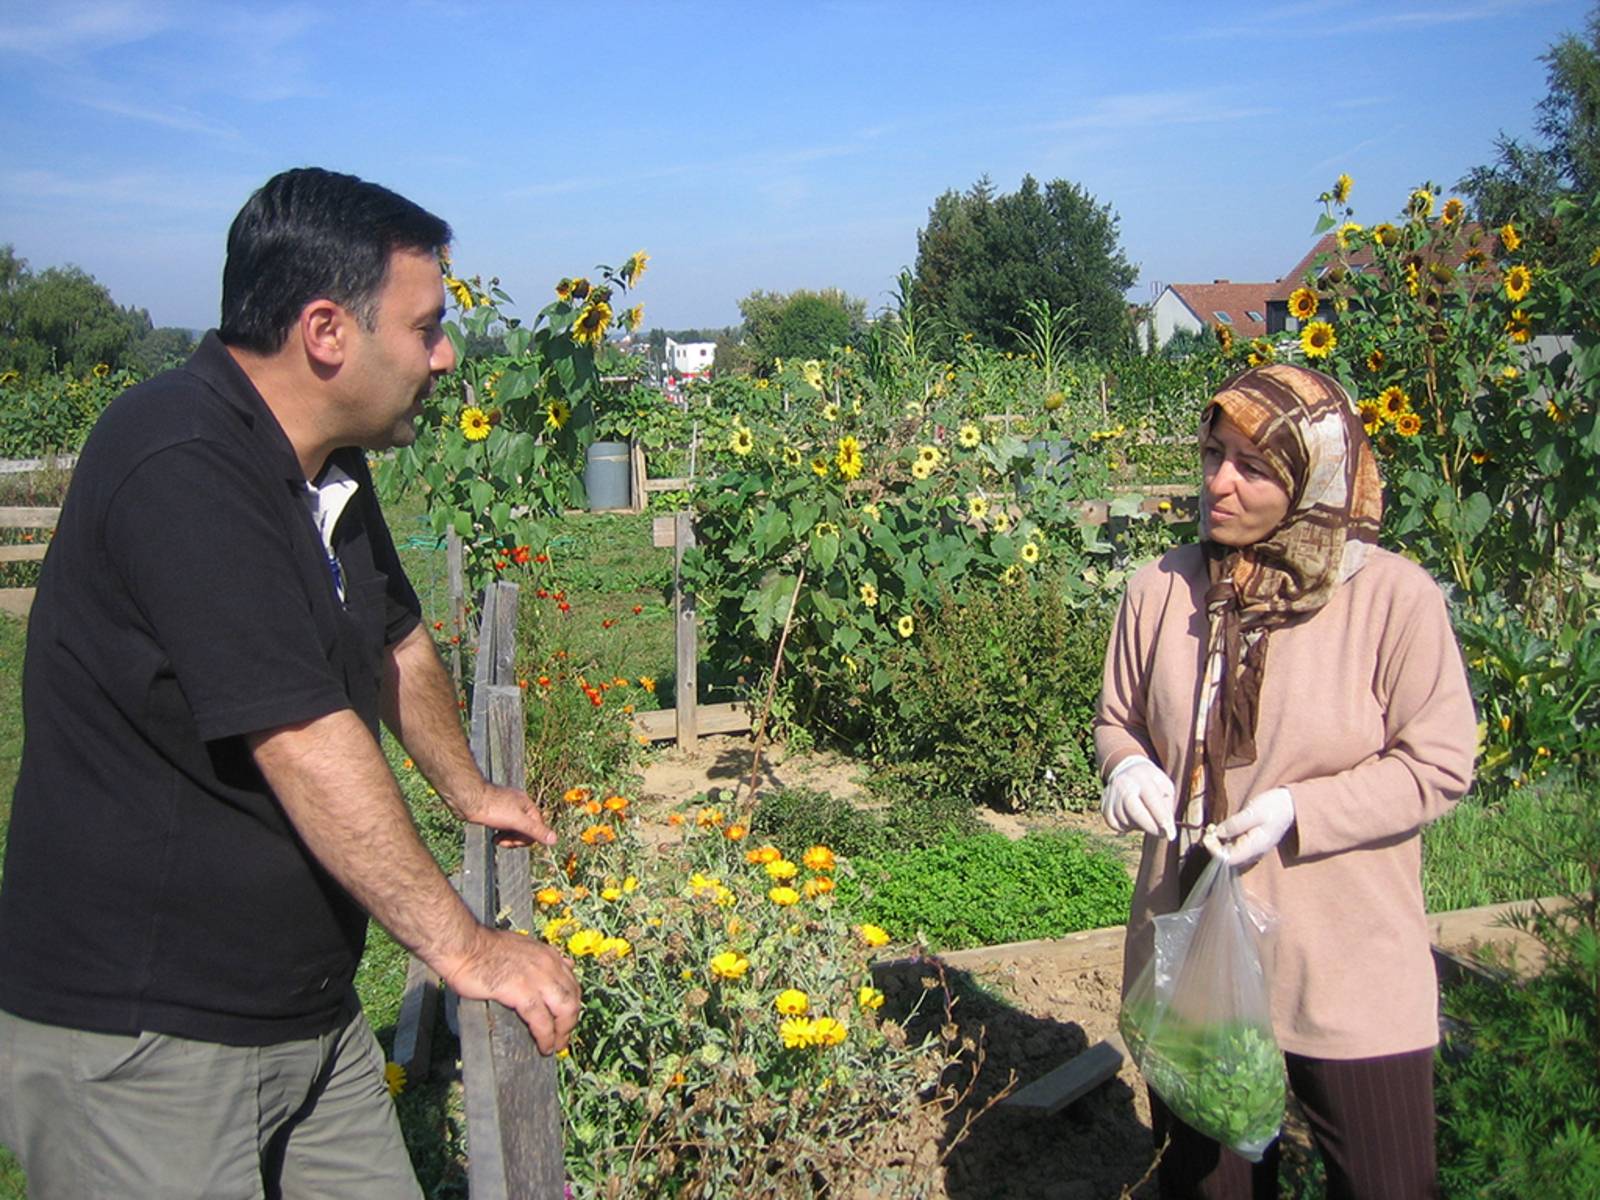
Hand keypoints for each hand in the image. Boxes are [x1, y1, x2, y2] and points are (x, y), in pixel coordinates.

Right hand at [439, 926, 581, 1053]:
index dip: (573, 1003)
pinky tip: (543, 1046)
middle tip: (564, 1037)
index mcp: (548, 955)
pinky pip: (542, 1019)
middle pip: (573, 998)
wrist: (464, 946)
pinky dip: (546, 1036)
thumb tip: (550, 971)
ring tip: (556, 1045)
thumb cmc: (484, 947)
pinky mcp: (522, 991)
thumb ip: (538, 961)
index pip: (572, 982)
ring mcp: (537, 978)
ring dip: (562, 1032)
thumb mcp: (521, 947)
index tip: (568, 1017)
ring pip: (564, 1009)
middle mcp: (548, 965)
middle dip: (571, 1021)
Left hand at [452, 781, 556, 847]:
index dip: (527, 839)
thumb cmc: (492, 807)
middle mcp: (518, 806)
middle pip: (525, 830)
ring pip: (514, 830)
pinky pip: (504, 828)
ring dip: (507, 839)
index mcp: (527, 805)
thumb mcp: (517, 821)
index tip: (514, 843)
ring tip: (496, 839)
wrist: (468, 800)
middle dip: (515, 840)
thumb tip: (554, 839)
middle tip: (503, 842)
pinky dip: (500, 835)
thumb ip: (535, 831)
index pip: (537, 828)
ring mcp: (506, 810)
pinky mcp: (495, 814)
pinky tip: (493, 836)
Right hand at [1101, 755, 1176, 840]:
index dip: (1162, 819)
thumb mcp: (1165, 786)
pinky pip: (1115, 824)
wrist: (1127, 770)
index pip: (1152, 800)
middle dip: (1150, 826)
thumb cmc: (1152, 782)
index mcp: (1142, 778)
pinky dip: (1126, 826)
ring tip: (1145, 816)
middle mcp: (1123, 784)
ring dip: (1139, 825)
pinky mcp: (1104, 805)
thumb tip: (1166, 827)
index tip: (1171, 834)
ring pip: (1125, 820)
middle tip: (1162, 834)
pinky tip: (1132, 818)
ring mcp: (1111, 794)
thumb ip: (1167, 806)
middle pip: (1134, 811)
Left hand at [1204, 787, 1294, 867]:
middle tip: (1211, 829)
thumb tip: (1218, 833)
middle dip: (1214, 846)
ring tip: (1215, 827)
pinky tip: (1221, 828)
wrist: (1289, 805)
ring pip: (1229, 853)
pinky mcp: (1249, 843)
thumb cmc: (1273, 807)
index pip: (1230, 860)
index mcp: (1255, 847)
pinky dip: (1224, 839)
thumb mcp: (1254, 812)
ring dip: (1218, 843)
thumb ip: (1236, 824)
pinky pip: (1233, 847)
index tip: (1209, 836)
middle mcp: (1253, 852)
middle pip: (1228, 859)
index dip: (1215, 851)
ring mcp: (1252, 849)